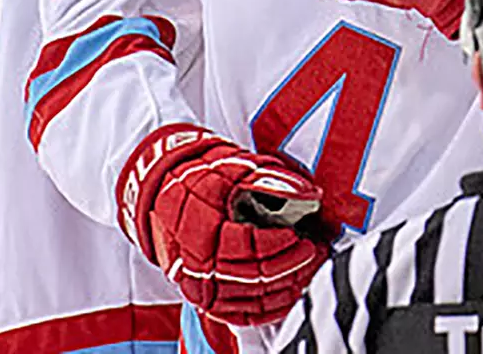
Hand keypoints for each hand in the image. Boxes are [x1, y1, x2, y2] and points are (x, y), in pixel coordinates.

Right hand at [119, 124, 329, 325]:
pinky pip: (242, 314)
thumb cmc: (204, 179)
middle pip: (252, 275)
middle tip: (314, 250)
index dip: (278, 243)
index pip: (245, 245)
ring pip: (251, 298)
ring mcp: (199, 284)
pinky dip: (270, 307)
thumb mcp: (234, 167)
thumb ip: (271, 180)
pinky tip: (291, 291)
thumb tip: (309, 194)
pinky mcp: (205, 298)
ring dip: (287, 285)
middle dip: (291, 265)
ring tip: (309, 267)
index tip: (300, 235)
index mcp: (200, 225)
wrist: (168, 195)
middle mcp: (195, 261)